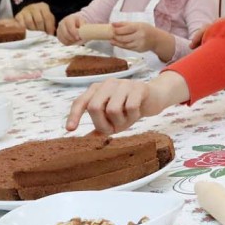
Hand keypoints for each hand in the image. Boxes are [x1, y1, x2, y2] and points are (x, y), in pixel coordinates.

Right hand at [16, 3, 55, 34]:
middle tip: (42, 37)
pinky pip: (21, 24)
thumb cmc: (40, 17)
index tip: (49, 35)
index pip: (47, 17)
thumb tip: (50, 35)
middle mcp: (34, 7)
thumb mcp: (47, 19)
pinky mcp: (18, 16)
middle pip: (39, 20)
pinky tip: (27, 34)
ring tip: (35, 36)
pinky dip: (25, 30)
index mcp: (43, 7)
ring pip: (29, 22)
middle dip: (41, 30)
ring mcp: (25, 11)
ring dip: (33, 31)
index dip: (49, 27)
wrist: (28, 14)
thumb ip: (50, 25)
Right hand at [55, 14, 83, 45]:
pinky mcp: (58, 35)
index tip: (78, 38)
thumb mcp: (82, 21)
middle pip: (65, 33)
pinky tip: (72, 42)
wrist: (73, 22)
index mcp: (68, 19)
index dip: (74, 33)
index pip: (70, 27)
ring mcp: (59, 29)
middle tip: (77, 40)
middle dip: (72, 38)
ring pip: (63, 38)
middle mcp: (62, 24)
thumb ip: (83, 26)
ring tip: (76, 41)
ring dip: (70, 41)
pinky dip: (68, 43)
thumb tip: (83, 32)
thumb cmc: (78, 22)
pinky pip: (62, 41)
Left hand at [66, 71, 189, 134]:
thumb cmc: (130, 108)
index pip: (81, 101)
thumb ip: (100, 127)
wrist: (154, 98)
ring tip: (127, 119)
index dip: (74, 115)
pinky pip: (130, 107)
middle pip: (94, 107)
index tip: (70, 129)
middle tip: (112, 129)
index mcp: (97, 89)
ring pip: (112, 109)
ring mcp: (123, 84)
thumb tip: (85, 140)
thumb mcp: (113, 120)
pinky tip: (137, 113)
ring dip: (120, 122)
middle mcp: (108, 83)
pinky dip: (132, 116)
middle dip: (102, 124)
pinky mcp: (138, 87)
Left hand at [111, 22, 175, 60]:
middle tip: (110, 35)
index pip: (126, 29)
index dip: (117, 30)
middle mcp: (140, 36)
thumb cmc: (146, 30)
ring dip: (117, 43)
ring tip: (111, 40)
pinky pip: (128, 48)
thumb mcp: (138, 24)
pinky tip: (118, 44)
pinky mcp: (139, 50)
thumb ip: (125, 24)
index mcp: (139, 27)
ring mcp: (139, 44)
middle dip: (116, 37)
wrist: (157, 39)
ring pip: (125, 45)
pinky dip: (122, 46)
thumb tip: (113, 24)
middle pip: (124, 38)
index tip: (112, 28)